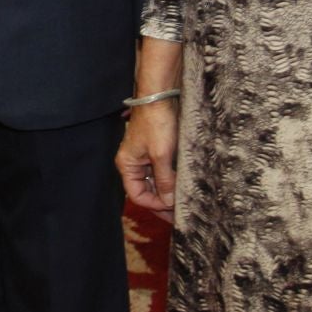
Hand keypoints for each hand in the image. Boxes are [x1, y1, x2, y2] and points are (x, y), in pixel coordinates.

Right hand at [115, 100, 179, 223]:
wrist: (160, 97)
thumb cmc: (156, 123)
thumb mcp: (161, 155)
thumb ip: (164, 180)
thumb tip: (169, 202)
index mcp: (127, 165)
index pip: (137, 195)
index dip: (154, 204)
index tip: (172, 208)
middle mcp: (133, 163)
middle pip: (146, 191)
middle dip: (162, 202)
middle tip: (180, 214)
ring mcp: (144, 157)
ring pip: (155, 182)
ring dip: (168, 192)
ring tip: (184, 202)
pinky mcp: (155, 151)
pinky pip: (161, 172)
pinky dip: (171, 180)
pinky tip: (183, 186)